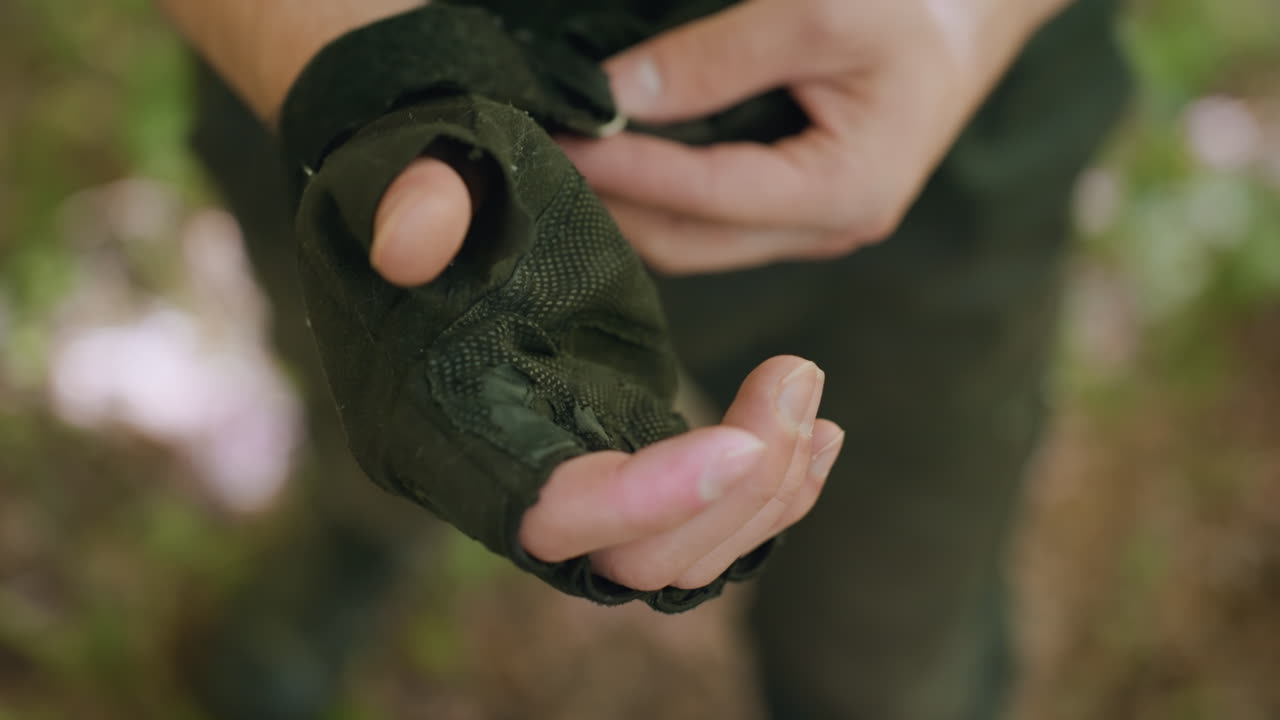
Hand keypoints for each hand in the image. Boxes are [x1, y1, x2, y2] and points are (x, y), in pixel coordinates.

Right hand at [370, 160, 843, 589]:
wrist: (459, 207)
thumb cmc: (446, 188)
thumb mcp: (433, 169)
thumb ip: (420, 201)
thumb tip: (408, 246)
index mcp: (447, 436)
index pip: (549, 514)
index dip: (642, 501)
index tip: (740, 445)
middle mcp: (512, 486)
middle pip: (637, 561)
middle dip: (737, 493)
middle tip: (798, 373)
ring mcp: (577, 488)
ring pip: (686, 559)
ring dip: (771, 492)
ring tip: (806, 381)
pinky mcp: (628, 469)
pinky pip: (710, 528)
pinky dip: (778, 494)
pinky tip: (822, 430)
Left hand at [556, 0, 1068, 274]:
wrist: (981, 13)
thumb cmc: (919, 4)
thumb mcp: (819, 12)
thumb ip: (715, 60)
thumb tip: (616, 91)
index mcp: (845, 192)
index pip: (703, 196)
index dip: (623, 168)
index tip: (555, 138)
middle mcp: (827, 230)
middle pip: (688, 243)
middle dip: (612, 204)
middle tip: (541, 158)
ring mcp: (814, 227)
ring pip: (694, 242)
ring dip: (629, 205)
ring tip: (569, 159)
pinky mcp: (800, 208)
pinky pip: (712, 222)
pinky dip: (659, 196)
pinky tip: (619, 161)